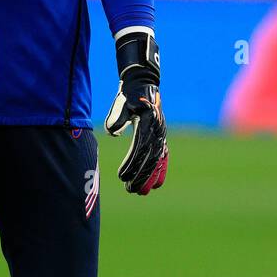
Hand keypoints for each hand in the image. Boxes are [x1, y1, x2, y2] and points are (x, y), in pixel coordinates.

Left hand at [104, 27, 167, 194]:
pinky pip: (163, 157)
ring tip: (140, 192)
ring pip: (157, 160)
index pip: (139, 148)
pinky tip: (156, 185)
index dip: (131, 164)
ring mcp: (161, 134)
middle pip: (150, 158)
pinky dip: (160, 171)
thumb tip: (113, 131)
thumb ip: (117, 117)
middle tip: (130, 190)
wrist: (144, 83)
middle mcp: (158, 130)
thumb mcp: (122, 102)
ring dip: (150, 178)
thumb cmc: (129, 95)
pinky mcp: (161, 136)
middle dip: (141, 176)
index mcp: (147, 122)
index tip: (122, 177)